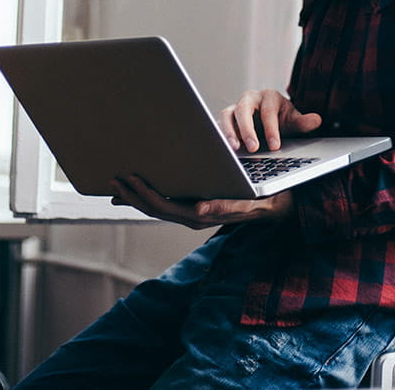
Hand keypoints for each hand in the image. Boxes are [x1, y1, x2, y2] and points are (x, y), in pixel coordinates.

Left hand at [110, 174, 293, 229]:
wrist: (282, 207)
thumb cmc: (268, 201)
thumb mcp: (252, 203)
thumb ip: (227, 207)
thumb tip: (199, 209)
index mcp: (203, 215)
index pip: (165, 207)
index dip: (143, 195)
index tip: (128, 179)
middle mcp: (195, 216)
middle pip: (155, 208)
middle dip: (133, 195)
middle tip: (112, 178)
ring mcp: (194, 212)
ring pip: (159, 206)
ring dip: (137, 196)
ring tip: (118, 183)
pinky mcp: (196, 205)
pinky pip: (168, 201)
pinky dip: (150, 194)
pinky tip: (139, 187)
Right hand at [219, 89, 322, 152]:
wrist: (270, 119)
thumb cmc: (281, 119)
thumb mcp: (294, 120)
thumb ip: (303, 122)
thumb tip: (317, 120)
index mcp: (268, 97)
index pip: (268, 112)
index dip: (271, 129)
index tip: (275, 146)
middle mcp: (249, 99)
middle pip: (244, 110)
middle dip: (248, 129)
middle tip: (253, 148)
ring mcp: (235, 108)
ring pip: (228, 115)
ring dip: (229, 131)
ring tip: (234, 148)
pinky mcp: (226, 120)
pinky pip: (220, 125)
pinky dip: (222, 136)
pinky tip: (225, 149)